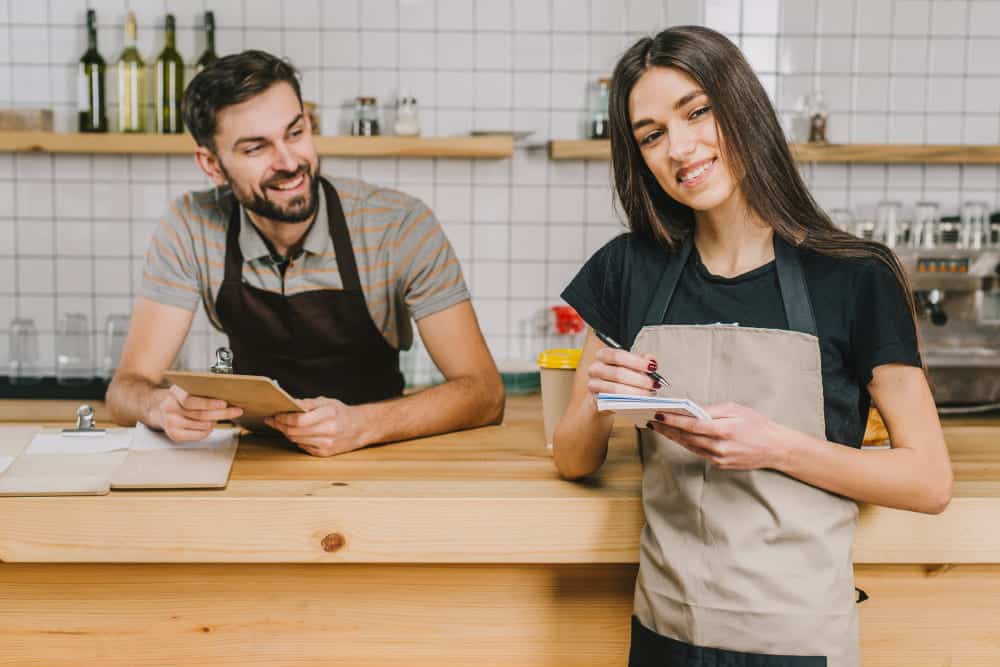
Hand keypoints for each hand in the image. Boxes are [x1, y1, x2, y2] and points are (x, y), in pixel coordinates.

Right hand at [152, 384, 242, 441]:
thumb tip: (225, 392)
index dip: (209, 403)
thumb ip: (200, 390)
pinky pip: (199, 435)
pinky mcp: (174, 435)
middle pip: (201, 415)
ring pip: (203, 426)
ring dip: (215, 421)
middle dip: (222, 413)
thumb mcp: (185, 389)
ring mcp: (171, 424)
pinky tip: (209, 425)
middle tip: (236, 410)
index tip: (224, 403)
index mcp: (174, 394)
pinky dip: (208, 430)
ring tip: (217, 416)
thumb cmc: (178, 398)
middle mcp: (170, 409)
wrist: (157, 409)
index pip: (191, 401)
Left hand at [265, 397, 367, 456]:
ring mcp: (326, 443)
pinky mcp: (325, 453)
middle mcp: (328, 430)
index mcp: (329, 414)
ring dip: (286, 433)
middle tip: (273, 420)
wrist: (361, 428)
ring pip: (296, 440)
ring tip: (282, 425)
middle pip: (294, 432)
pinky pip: (303, 447)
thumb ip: (308, 403)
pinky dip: (297, 440)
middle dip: (280, 426)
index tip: (275, 414)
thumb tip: (289, 404)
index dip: (283, 418)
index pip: (298, 419)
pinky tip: (297, 434)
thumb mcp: (328, 402)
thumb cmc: (343, 413)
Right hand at [587, 348, 660, 399]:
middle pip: (617, 373)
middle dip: (638, 380)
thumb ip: (641, 360)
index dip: (635, 361)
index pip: (617, 355)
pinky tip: (637, 401)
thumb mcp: (630, 363)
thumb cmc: (618, 375)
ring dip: (634, 392)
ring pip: (615, 389)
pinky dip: (626, 401)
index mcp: (603, 355)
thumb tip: (651, 360)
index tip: (651, 367)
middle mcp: (595, 368)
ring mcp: (593, 384)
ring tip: (648, 393)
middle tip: (652, 384)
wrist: (606, 392)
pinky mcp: (595, 399)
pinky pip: (612, 401)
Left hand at [646, 402, 785, 469]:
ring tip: (659, 427)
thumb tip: (691, 409)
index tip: (658, 415)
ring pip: (689, 446)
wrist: (774, 448)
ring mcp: (718, 458)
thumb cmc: (757, 424)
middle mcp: (719, 447)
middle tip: (651, 420)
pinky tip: (677, 436)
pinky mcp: (719, 464)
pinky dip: (686, 444)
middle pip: (686, 437)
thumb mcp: (736, 409)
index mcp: (723, 430)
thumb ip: (712, 410)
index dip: (672, 420)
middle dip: (667, 428)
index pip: (691, 425)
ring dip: (673, 437)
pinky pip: (698, 452)